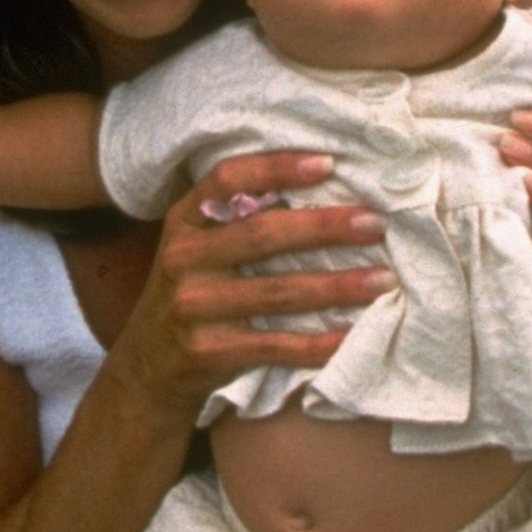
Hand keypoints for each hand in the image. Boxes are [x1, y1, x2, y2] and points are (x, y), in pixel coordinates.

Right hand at [107, 152, 395, 423]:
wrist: (149, 368)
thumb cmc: (192, 292)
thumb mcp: (197, 246)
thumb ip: (238, 217)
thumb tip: (323, 185)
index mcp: (184, 220)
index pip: (228, 178)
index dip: (277, 167)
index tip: (328, 163)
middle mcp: (183, 258)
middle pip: (261, 234)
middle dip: (324, 226)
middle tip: (375, 223)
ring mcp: (193, 307)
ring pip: (277, 292)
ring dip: (337, 285)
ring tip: (383, 278)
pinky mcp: (208, 351)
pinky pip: (276, 345)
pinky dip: (319, 342)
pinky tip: (353, 334)